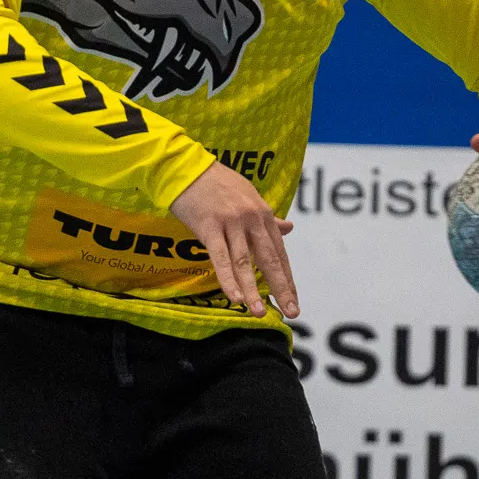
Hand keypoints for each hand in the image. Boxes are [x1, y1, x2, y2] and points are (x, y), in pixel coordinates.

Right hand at [169, 162, 298, 319]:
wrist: (186, 166)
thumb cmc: (216, 182)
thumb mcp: (247, 195)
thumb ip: (267, 217)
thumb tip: (290, 227)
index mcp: (262, 213)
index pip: (278, 252)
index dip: (286, 278)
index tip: (293, 299)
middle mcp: (251, 219)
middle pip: (269, 259)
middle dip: (281, 288)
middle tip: (291, 312)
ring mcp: (231, 222)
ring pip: (244, 262)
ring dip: (252, 289)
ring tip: (259, 312)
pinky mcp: (209, 226)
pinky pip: (220, 257)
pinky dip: (228, 279)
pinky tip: (235, 297)